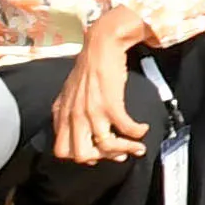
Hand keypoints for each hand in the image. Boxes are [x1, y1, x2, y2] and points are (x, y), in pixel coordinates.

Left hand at [54, 37, 148, 167]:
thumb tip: (76, 132)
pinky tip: (142, 128)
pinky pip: (126, 129)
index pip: (62, 151)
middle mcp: (74, 116)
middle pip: (82, 155)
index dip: (81, 157)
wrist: (100, 46)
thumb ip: (66, 113)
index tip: (98, 153)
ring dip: (125, 149)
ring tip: (137, 147)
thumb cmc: (87, 67)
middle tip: (117, 153)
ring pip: (106, 146)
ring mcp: (92, 111)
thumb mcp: (68, 94)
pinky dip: (137, 132)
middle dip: (103, 158)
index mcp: (63, 115)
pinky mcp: (111, 104)